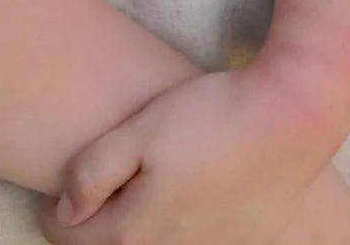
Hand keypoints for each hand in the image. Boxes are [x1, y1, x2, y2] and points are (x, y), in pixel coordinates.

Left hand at [42, 63, 349, 244]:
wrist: (291, 119)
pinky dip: (180, 232)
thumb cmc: (213, 117)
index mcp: (135, 230)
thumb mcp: (140, 129)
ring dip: (141, 230)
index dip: (58, 215)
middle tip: (96, 195)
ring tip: (145, 196)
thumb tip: (66, 209)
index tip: (58, 194)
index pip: (72, 238)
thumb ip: (92, 172)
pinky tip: (190, 204)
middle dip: (99, 225)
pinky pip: (196, 244)